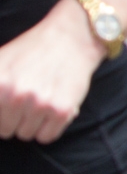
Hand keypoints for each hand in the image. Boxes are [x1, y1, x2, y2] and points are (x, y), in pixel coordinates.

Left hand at [0, 0, 105, 144]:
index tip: (11, 102)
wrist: (72, 36)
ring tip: (42, 99)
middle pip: (6, 131)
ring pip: (27, 135)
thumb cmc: (31, 50)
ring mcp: (39, 104)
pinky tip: (54, 106)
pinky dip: (50, 126)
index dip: (1, 111)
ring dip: (34, 122)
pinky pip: (47, 137)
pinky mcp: (62, 111)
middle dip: (15, 118)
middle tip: (28, 97)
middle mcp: (15, 95)